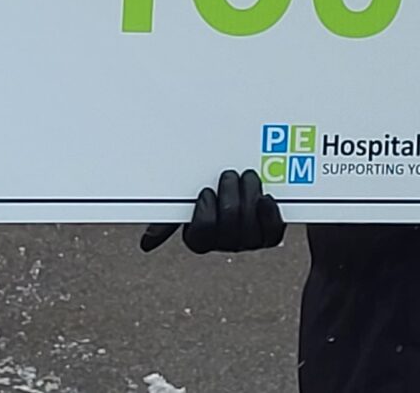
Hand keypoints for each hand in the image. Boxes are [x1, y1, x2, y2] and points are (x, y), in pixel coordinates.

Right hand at [140, 168, 286, 253]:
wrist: (236, 179)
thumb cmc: (207, 188)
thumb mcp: (183, 200)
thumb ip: (166, 218)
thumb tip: (147, 243)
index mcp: (200, 238)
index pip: (202, 233)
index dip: (205, 211)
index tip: (206, 190)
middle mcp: (224, 243)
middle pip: (229, 226)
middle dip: (230, 196)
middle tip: (229, 175)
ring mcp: (247, 240)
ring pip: (250, 227)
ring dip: (249, 197)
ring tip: (247, 178)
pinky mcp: (269, 234)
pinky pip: (272, 234)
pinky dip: (269, 215)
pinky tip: (265, 198)